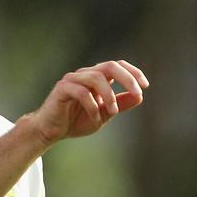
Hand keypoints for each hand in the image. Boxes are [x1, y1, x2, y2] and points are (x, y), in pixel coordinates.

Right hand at [31, 60, 148, 145]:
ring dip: (110, 95)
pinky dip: (92, 105)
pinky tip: (95, 117)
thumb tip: (139, 96)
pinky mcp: (62, 89)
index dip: (133, 72)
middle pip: (110, 66)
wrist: (51, 131)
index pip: (117, 65)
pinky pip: (81, 92)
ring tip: (113, 112)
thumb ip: (120, 105)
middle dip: (127, 78)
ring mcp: (72, 80)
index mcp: (96, 78)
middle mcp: (85, 74)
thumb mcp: (104, 114)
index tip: (145, 86)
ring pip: (96, 77)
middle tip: (138, 92)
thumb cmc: (75, 121)